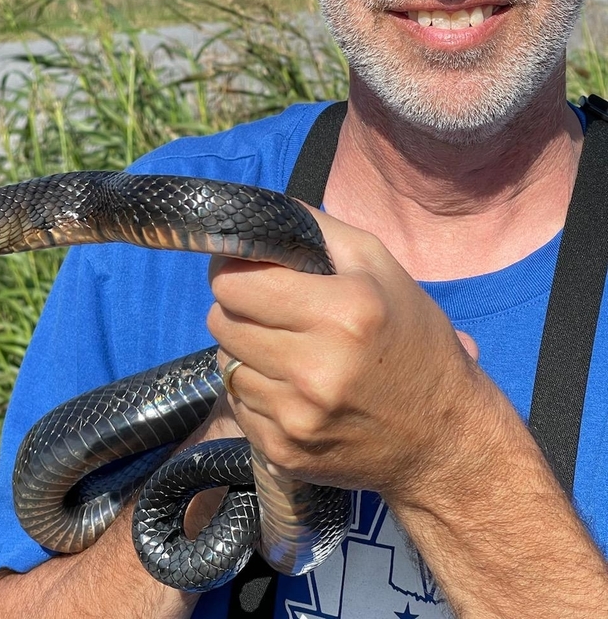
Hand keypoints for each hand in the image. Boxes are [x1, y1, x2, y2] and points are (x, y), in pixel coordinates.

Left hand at [208, 206, 480, 502]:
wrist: (443, 440)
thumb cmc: (412, 341)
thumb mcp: (380, 266)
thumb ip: (317, 229)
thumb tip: (257, 212)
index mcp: (342, 313)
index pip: (235, 283)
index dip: (234, 270)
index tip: (248, 270)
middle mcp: (315, 368)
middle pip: (221, 321)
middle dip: (237, 308)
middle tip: (268, 308)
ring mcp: (296, 416)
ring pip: (225, 363)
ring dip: (245, 351)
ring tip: (286, 349)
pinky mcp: (283, 451)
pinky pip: (237, 404)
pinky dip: (255, 391)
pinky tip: (292, 387)